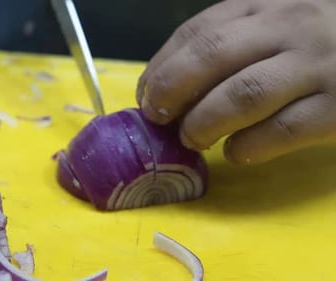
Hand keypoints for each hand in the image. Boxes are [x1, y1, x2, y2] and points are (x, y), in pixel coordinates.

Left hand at [136, 0, 335, 164]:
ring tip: (192, 138)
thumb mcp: (268, 25)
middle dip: (172, 91)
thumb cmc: (311, 39)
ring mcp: (316, 66)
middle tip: (157, 118)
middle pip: (212, 57)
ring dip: (205, 122)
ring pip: (244, 95)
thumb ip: (225, 43)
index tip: (145, 96)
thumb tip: (164, 87)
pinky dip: (249, 147)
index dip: (161, 67)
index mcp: (261, 5)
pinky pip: (283, 131)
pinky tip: (236, 153)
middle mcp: (288, 28)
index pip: (196, 32)